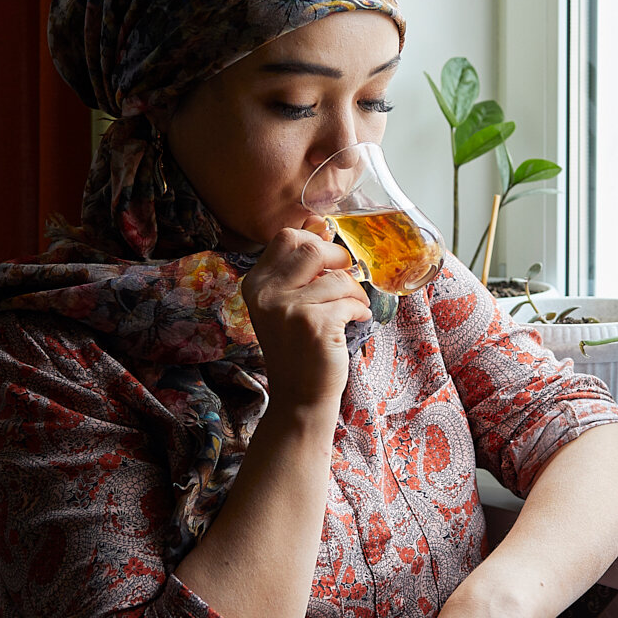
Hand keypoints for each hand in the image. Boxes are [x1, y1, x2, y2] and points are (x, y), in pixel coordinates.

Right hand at [242, 219, 371, 415]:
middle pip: (312, 247)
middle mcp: (266, 293)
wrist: (299, 396)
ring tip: (355, 308)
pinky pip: (350, 300)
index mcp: (256, 283)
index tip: (330, 260)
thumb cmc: (299, 347)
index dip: (316, 240)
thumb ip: (298, 267)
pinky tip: (357, 321)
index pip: (287, 236)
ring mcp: (288, 309)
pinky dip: (361, 309)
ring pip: (337, 277)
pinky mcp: (313, 325)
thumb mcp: (287, 303)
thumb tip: (319, 221)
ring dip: (356, 291)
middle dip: (340, 259)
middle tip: (347, 278)